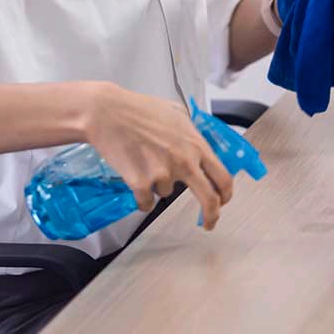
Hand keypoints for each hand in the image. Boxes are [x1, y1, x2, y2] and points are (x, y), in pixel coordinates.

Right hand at [82, 82, 232, 229]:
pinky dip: (141, 197)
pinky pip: (146, 203)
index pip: (223, 176)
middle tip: (207, 223)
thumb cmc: (140, 109)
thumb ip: (192, 133)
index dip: (226, 194)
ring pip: (166, 194)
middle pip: (209, 198)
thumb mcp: (177, 112)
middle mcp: (185, 160)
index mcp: (196, 144)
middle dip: (211, 215)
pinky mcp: (141, 183)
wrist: (107, 113)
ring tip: (143, 161)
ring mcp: (163, 173)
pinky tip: (133, 176)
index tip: (222, 202)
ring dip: (157, 185)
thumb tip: (198, 146)